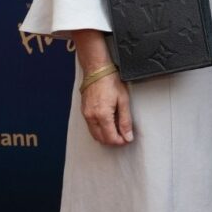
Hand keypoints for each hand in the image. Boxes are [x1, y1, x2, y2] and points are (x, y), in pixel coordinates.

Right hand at [72, 29, 132, 145]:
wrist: (97, 70)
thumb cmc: (111, 81)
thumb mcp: (123, 100)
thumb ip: (125, 120)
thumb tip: (128, 136)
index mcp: (102, 115)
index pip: (110, 138)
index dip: (120, 141)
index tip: (127, 139)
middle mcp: (91, 117)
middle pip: (101, 139)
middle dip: (113, 140)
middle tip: (123, 135)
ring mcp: (86, 115)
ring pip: (95, 134)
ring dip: (106, 136)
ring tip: (117, 129)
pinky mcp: (84, 111)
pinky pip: (91, 127)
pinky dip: (99, 130)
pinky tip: (108, 123)